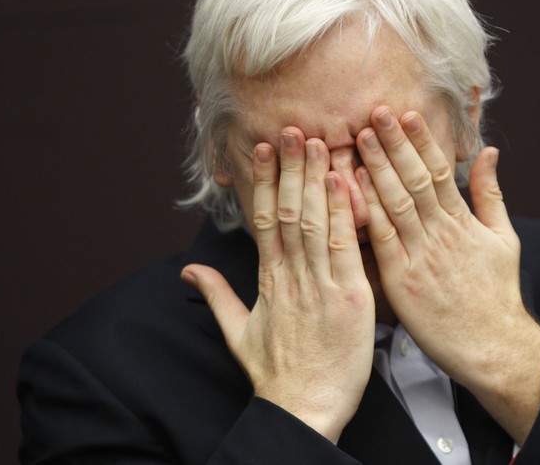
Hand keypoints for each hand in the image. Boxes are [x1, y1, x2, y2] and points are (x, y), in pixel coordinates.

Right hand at [181, 129, 374, 442]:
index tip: (263, 150)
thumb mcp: (237, 333)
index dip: (262, 182)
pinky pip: (346, 247)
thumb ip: (216, 296)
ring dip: (314, 179)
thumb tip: (187, 272)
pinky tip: (343, 182)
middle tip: (291, 129)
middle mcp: (292, 275)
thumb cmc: (276, 374)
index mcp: (268, 280)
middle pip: (287, 211)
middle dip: (289, 168)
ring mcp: (321, 284)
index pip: (262, 220)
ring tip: (316, 142)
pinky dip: (343, 213)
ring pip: (314, 221)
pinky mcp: (351, 297)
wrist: (304, 410)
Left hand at [355, 107, 539, 443]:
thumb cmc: (496, 293)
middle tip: (375, 112)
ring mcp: (421, 256)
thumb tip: (488, 152)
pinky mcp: (402, 281)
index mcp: (463, 221)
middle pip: (414, 179)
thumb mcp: (504, 238)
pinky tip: (351, 188)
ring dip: (377, 168)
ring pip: (396, 203)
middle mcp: (441, 233)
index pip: (438, 170)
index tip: (406, 113)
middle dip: (394, 144)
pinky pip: (382, 239)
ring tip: (360, 138)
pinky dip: (368, 211)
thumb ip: (490, 193)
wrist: (492, 345)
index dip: (421, 140)